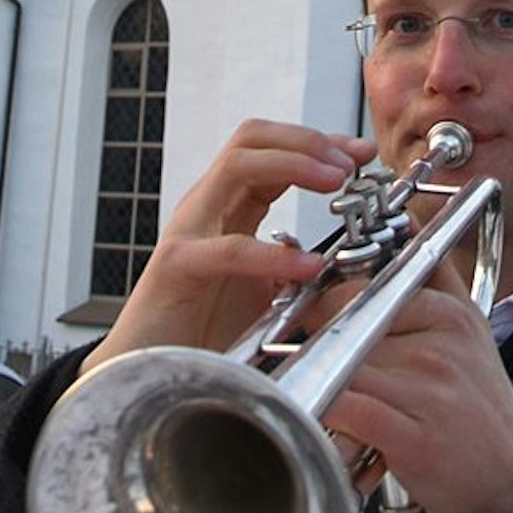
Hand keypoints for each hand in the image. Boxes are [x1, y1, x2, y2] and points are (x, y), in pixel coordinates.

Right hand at [81, 120, 375, 374]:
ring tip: (336, 182)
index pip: (272, 149)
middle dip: (308, 140)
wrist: (149, 374)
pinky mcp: (178, 268)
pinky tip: (310, 266)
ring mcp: (189, 232)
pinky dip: (275, 254)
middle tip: (350, 163)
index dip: (319, 143)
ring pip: (238, 166)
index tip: (363, 153)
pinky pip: (230, 248)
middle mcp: (206, 208)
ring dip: (295, 164)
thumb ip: (293, 267)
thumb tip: (342, 259)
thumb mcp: (264, 292)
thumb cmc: (202, 333)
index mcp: (228, 208)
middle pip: (252, 138)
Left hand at [320, 260, 512, 512]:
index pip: (369, 287)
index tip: (320, 323)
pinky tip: (326, 423)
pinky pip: (347, 408)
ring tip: (322, 399)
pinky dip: (326, 414)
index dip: (331, 306)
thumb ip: (439, 281)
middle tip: (315, 367)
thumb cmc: (482, 415)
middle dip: (321, 346)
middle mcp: (441, 344)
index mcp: (451, 314)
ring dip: (319, 383)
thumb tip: (408, 226)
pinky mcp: (414, 436)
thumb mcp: (471, 334)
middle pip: (348, 324)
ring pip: (341, 364)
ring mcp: (428, 389)